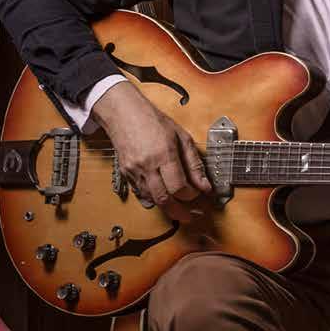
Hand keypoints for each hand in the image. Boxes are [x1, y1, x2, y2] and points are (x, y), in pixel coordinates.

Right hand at [92, 80, 212, 222]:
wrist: (124, 114)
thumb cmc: (154, 121)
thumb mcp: (182, 137)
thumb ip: (194, 163)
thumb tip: (205, 185)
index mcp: (163, 154)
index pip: (179, 187)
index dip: (190, 195)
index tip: (197, 193)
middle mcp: (147, 165)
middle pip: (164, 199)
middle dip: (179, 212)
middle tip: (190, 216)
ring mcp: (134, 171)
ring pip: (152, 200)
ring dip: (166, 207)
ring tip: (179, 208)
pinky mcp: (126, 174)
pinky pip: (141, 194)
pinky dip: (154, 199)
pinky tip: (163, 198)